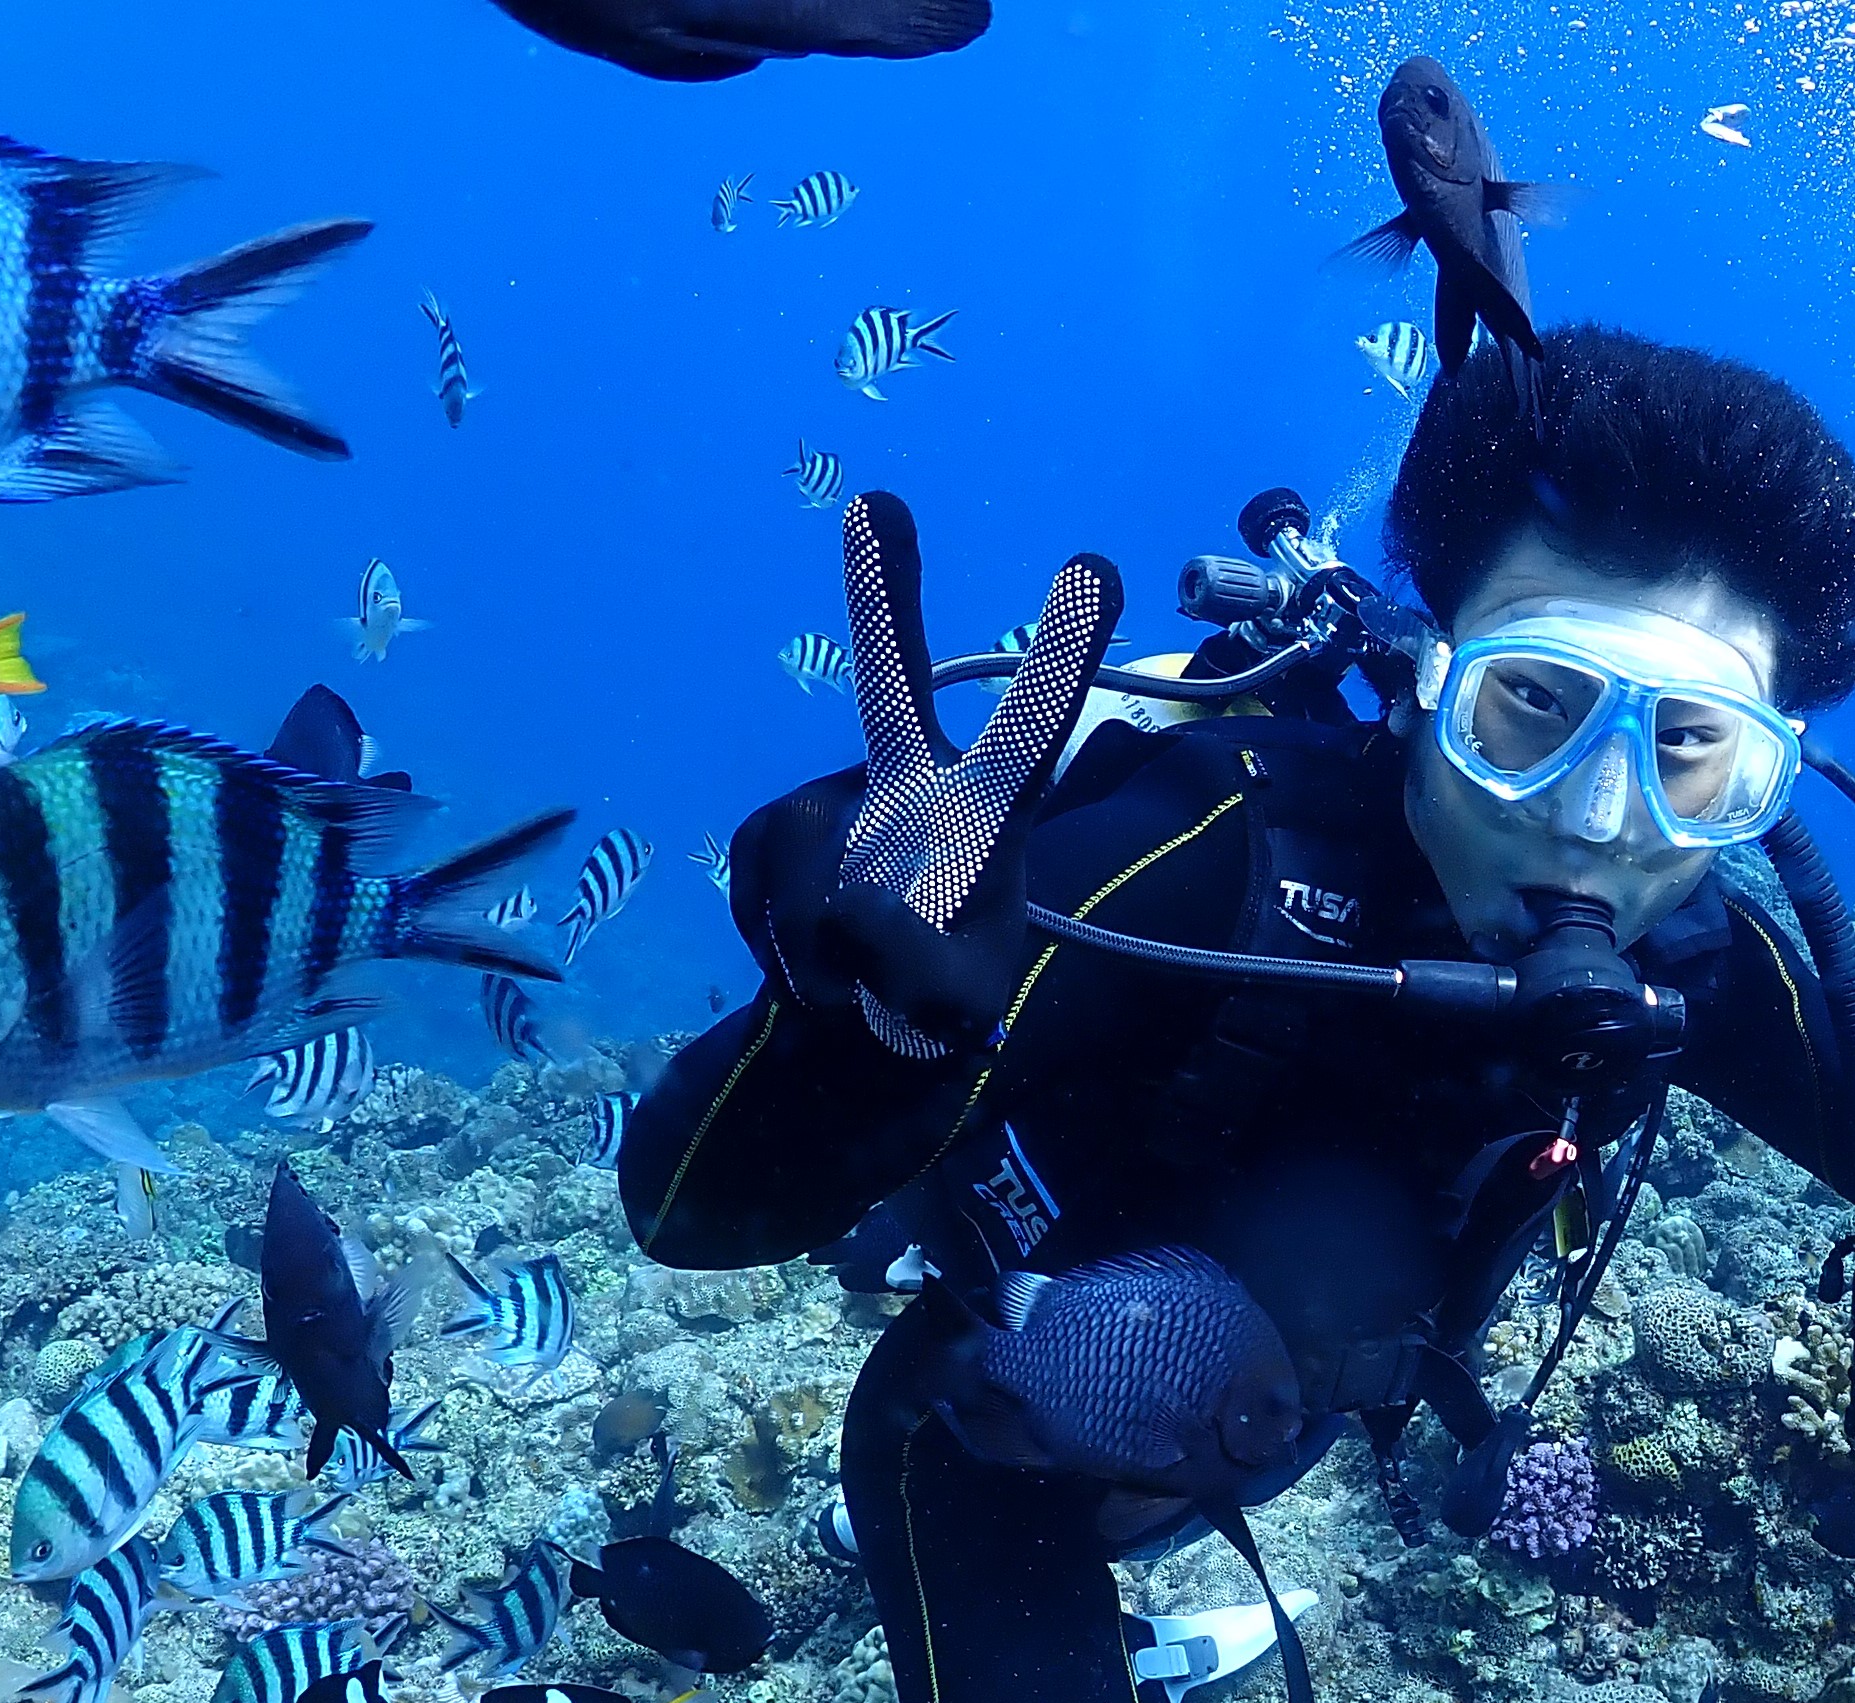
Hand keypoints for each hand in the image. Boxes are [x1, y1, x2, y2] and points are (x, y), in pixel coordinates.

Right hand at [739, 492, 1122, 1058]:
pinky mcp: (773, 831)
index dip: (1060, 656)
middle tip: (880, 501)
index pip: (1033, 730)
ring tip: (848, 989)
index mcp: (990, 819)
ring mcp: (833, 803)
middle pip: (893, 681)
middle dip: (881, 594)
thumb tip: (847, 901)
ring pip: (805, 853)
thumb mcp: (950, 1014)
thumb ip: (913, 967)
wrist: (845, 1049)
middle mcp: (911, 786)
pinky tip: (807, 967)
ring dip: (814, 942)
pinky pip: (760, 877)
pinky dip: (775, 941)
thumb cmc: (927, 1015)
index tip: (1094, 567)